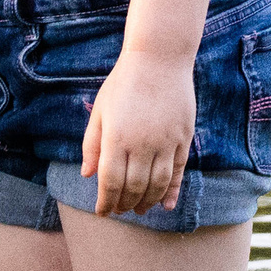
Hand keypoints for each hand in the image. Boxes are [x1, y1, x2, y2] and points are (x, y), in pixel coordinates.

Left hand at [81, 44, 195, 215]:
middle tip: (120, 211)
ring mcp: (166, 141)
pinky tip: (165, 204)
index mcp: (117, 137)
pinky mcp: (183, 137)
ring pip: (158, 184)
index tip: (102, 212)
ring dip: (148, 202)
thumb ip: (92, 144)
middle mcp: (142, 143)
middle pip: (134, 187)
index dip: (106, 202)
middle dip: (125, 205)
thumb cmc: (124, 83)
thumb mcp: (101, 110)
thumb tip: (87, 175)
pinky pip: (178, 172)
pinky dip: (172, 191)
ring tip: (139, 210)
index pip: (111, 182)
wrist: (159, 57)